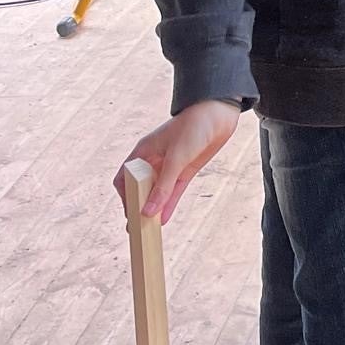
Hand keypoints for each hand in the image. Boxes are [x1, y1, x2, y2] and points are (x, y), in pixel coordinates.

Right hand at [114, 99, 239, 223]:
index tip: (130, 211)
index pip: (125, 176)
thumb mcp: (176, 159)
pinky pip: (173, 191)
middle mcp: (154, 159)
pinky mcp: (185, 170)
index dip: (125, 194)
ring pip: (157, 191)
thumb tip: (147, 212)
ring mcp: (170, 165)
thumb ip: (162, 187)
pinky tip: (164, 219)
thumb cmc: (193, 127)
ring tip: (148, 230)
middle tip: (138, 228)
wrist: (219, 114)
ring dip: (154, 208)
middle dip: (139, 205)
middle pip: (140, 187)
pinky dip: (168, 204)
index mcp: (144, 151)